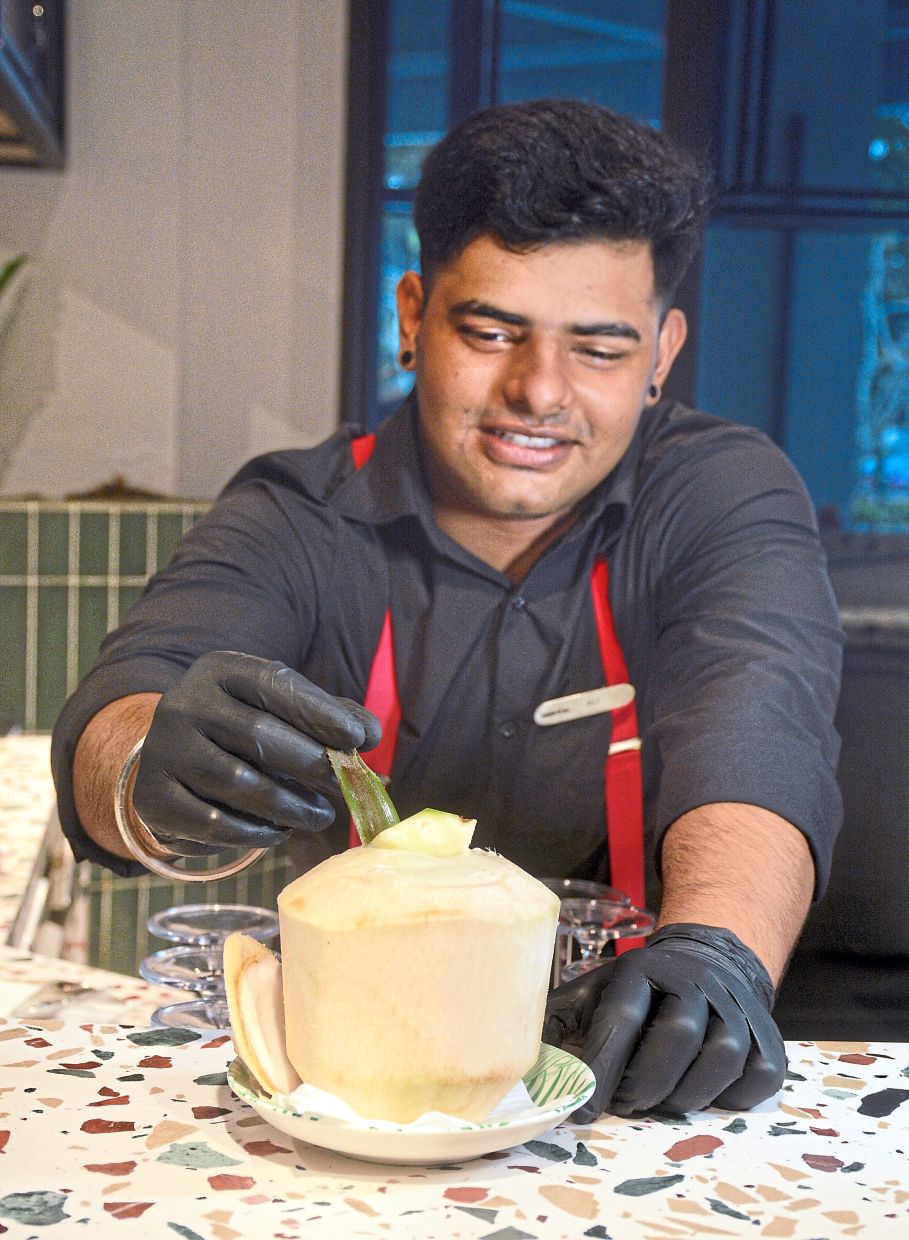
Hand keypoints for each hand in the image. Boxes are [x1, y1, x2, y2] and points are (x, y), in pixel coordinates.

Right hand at [132, 651, 380, 854]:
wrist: (171, 758)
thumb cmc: (241, 731)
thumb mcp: (277, 709)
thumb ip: (326, 715)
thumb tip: (369, 734)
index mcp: (220, 671)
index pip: (274, 685)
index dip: (319, 712)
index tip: (359, 738)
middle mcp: (184, 703)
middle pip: (259, 735)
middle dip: (313, 765)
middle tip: (347, 787)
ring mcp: (164, 750)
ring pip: (239, 783)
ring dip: (290, 806)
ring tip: (321, 817)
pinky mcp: (154, 797)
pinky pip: (213, 822)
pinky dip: (253, 832)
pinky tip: (279, 832)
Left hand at [542, 923, 785, 1120]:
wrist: (708, 961)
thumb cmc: (640, 990)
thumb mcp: (596, 989)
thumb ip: (561, 1021)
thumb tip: (522, 1064)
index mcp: (642, 969)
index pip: (621, 1017)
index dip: (600, 1066)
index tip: (580, 1110)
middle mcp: (695, 982)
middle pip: (677, 1035)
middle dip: (646, 1082)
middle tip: (627, 1105)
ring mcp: (737, 1009)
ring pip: (721, 1059)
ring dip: (685, 1096)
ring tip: (661, 1103)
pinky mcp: (768, 1039)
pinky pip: (756, 1078)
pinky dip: (730, 1100)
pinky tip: (703, 1095)